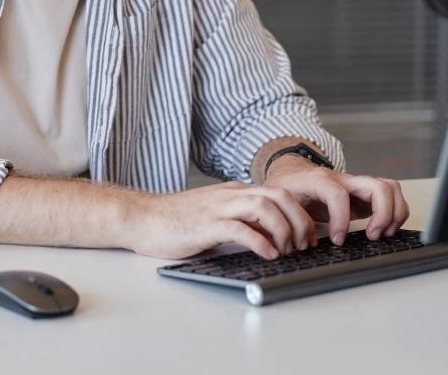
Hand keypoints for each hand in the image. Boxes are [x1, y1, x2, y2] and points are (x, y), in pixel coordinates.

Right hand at [126, 180, 320, 260]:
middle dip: (299, 220)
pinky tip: (268, 254)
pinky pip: (239, 228)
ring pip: (264, 206)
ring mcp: (217, 208)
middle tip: (304, 245)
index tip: (307, 237)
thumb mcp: (215, 217)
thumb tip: (270, 238)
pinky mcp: (205, 224)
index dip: (300, 214)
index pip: (279, 193)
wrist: (141, 218)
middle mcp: (229, 195)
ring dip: (284, 229)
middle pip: (278, 196)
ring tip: (288, 250)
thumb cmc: (175, 222)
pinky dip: (259, 241)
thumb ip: (240, 221)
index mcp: (233, 192)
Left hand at [263, 159, 410, 246]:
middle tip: (372, 236)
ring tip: (382, 234)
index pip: (337, 194)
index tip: (337, 240)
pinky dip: (395, 212)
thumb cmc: (286, 190)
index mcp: (318, 180)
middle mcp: (343, 179)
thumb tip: (298, 242)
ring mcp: (356, 185)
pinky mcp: (364, 194)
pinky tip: (384, 230)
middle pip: (377, 186)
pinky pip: (390, 195)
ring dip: (394, 212)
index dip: (340, 219)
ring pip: (389, 187)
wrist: (290, 176)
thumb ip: (288, 219)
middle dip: (382, 214)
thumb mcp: (280, 203)